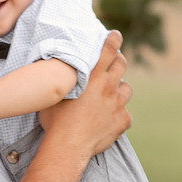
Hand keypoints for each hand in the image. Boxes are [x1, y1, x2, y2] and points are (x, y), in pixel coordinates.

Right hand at [38, 33, 130, 158]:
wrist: (68, 146)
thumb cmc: (56, 121)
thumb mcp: (55, 94)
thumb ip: (63, 81)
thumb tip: (57, 71)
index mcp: (92, 77)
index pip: (108, 50)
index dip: (113, 40)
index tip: (116, 35)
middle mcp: (108, 87)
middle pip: (121, 65)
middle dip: (119, 60)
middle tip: (115, 62)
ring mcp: (118, 104)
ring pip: (127, 89)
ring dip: (120, 89)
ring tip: (111, 95)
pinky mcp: (122, 121)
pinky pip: (126, 115)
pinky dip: (120, 115)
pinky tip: (110, 120)